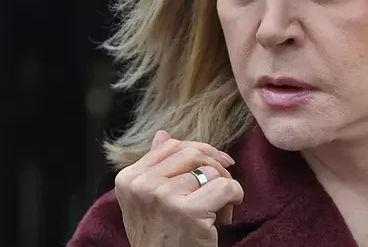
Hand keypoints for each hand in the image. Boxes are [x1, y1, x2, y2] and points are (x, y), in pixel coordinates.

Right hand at [114, 130, 243, 246]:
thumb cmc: (161, 238)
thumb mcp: (148, 201)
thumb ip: (155, 167)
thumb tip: (162, 134)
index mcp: (128, 178)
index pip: (171, 146)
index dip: (201, 151)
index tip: (219, 162)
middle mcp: (142, 185)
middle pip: (193, 153)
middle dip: (216, 167)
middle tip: (222, 188)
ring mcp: (163, 197)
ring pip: (212, 172)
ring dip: (223, 190)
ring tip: (216, 213)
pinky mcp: (188, 211)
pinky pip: (226, 187)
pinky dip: (235, 198)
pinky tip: (226, 216)